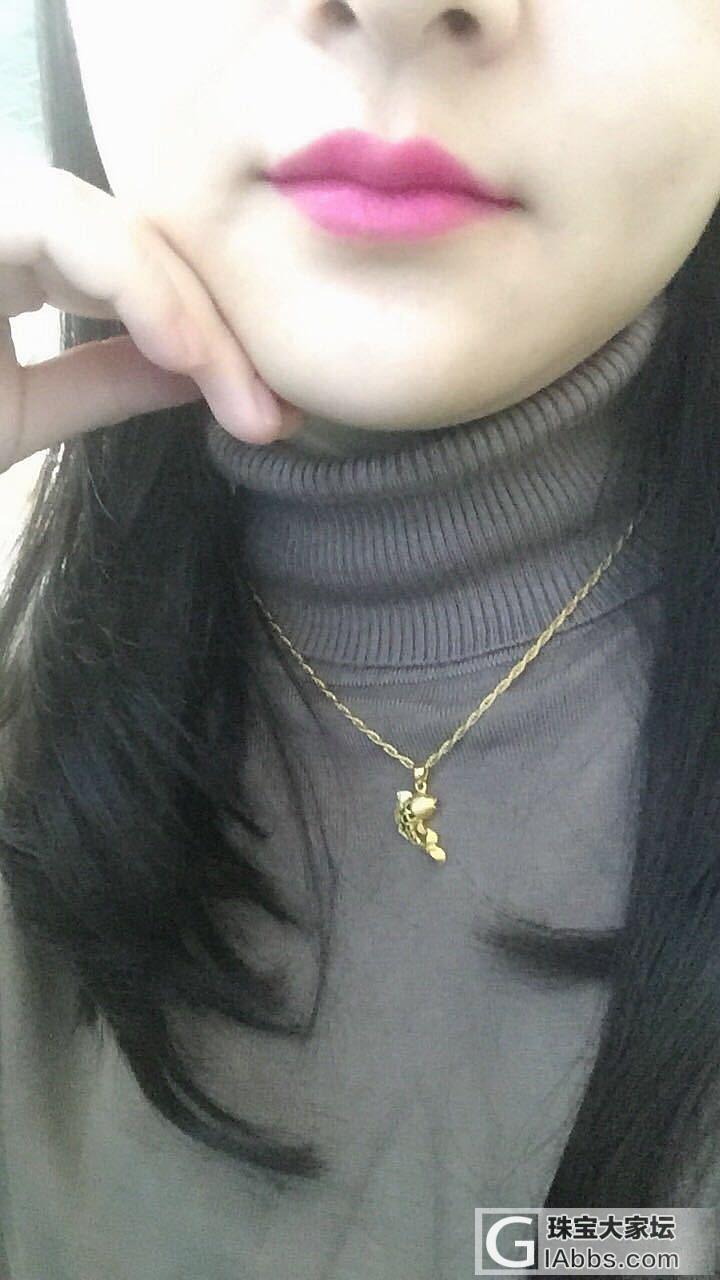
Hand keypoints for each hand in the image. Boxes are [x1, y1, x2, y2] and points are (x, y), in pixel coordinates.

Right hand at [0, 158, 301, 474]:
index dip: (206, 329)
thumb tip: (201, 368)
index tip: (262, 409)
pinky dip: (135, 280)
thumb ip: (99, 382)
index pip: (130, 267)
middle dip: (219, 324)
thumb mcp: (17, 414)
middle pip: (138, 241)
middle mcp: (4, 219)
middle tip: (274, 411)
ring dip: (192, 309)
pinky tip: (182, 353)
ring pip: (114, 223)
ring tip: (242, 397)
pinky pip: (60, 219)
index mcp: (8, 259)